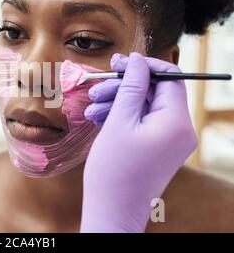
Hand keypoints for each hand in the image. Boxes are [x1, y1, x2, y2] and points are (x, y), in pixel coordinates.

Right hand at [81, 52, 197, 232]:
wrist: (112, 211)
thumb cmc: (113, 170)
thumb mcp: (119, 121)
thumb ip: (131, 87)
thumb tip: (138, 60)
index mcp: (176, 122)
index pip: (169, 78)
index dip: (143, 66)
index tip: (119, 62)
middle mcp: (181, 131)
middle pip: (155, 92)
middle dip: (124, 87)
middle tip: (97, 88)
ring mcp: (171, 141)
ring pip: (146, 107)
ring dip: (118, 102)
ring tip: (92, 108)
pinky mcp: (159, 148)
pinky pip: (143, 123)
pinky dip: (123, 117)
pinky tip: (99, 119)